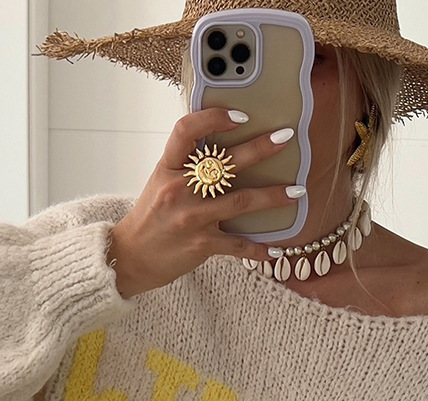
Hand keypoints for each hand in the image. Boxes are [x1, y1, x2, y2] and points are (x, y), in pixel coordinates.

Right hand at [107, 107, 301, 296]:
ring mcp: (192, 217)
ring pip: (241, 201)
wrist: (130, 258)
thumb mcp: (160, 183)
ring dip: (273, 197)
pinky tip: (275, 251)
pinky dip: (259, 250)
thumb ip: (186, 167)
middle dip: (260, 148)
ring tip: (297, 192)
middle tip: (285, 137)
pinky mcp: (201, 244)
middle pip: (226, 162)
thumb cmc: (150, 219)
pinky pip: (238, 246)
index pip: (187, 130)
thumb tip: (221, 150)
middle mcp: (179, 189)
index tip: (240, 115)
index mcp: (168, 167)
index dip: (214, 118)